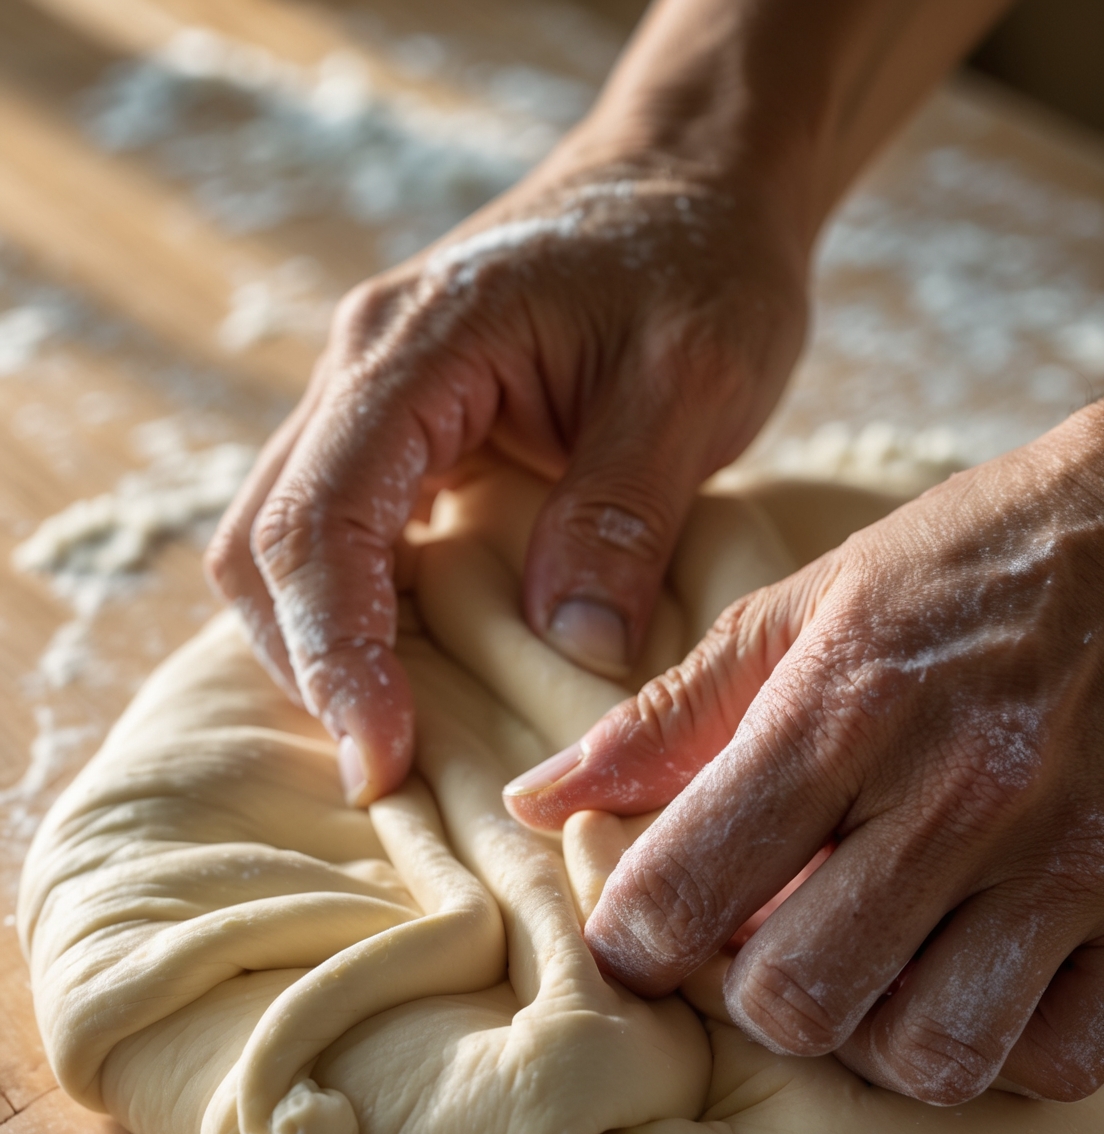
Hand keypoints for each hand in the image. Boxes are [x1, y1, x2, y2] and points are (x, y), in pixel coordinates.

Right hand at [204, 147, 806, 802]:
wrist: (688, 185)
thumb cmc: (698, 264)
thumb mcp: (694, 380)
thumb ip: (625, 510)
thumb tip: (572, 646)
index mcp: (417, 347)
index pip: (323, 517)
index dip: (336, 652)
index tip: (382, 758)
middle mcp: (362, 372)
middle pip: (265, 544)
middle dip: (309, 668)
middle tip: (386, 776)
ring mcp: (368, 404)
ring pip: (280, 550)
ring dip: (319, 652)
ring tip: (394, 745)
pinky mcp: (398, 439)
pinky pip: (337, 543)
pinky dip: (355, 622)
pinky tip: (412, 680)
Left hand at [506, 403, 1103, 1105]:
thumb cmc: (972, 564)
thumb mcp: (809, 604)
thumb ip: (670, 715)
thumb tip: (537, 800)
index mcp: (843, 708)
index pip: (684, 891)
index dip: (636, 942)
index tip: (649, 933)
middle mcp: (955, 793)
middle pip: (797, 1002)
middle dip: (756, 1000)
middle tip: (770, 949)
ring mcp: (1065, 857)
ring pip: (929, 1054)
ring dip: (878, 1036)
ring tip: (876, 973)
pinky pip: (1061, 1058)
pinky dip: (1005, 1048)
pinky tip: (980, 982)